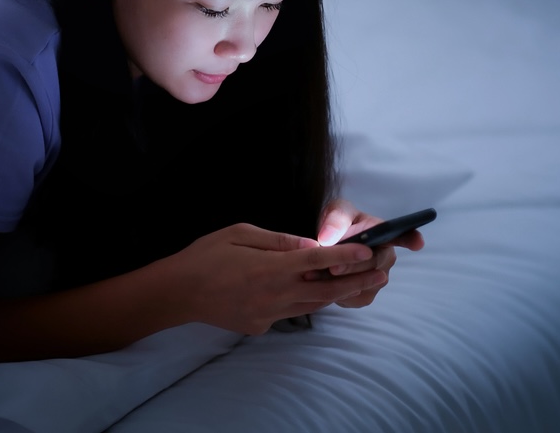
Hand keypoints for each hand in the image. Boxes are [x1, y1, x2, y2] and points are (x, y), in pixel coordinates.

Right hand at [169, 223, 386, 334]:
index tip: (369, 250)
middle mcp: (274, 295)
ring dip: (336, 294)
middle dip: (356, 281)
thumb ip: (279, 241)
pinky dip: (307, 300)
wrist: (177, 294)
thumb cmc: (206, 256)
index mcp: (270, 269)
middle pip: (325, 290)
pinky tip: (315, 291)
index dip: (346, 255)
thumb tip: (311, 244)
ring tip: (360, 283)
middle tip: (382, 273)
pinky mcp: (260, 327)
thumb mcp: (241, 233)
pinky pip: (291, 312)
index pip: (318, 260)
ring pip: (312, 305)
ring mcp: (268, 314)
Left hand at [313, 199, 424, 307]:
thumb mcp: (336, 212)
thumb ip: (335, 220)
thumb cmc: (338, 224)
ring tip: (313, 274)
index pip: (405, 236)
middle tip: (333, 268)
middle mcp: (386, 257)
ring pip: (362, 284)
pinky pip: (351, 298)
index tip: (418, 243)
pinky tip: (318, 283)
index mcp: (385, 233)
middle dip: (353, 266)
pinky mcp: (364, 295)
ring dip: (339, 282)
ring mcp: (378, 279)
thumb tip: (328, 237)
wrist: (325, 248)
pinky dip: (333, 292)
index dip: (412, 239)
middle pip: (375, 265)